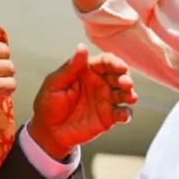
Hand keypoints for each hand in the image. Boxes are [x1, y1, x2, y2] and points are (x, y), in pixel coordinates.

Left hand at [29, 45, 137, 159]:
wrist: (49, 131)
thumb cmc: (48, 104)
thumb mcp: (54, 84)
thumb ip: (70, 67)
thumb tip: (82, 47)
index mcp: (88, 71)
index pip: (105, 62)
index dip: (115, 62)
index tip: (120, 67)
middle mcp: (100, 84)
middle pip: (119, 76)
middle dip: (125, 77)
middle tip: (126, 83)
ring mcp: (106, 100)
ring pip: (124, 93)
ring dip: (130, 94)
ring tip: (130, 97)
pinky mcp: (109, 118)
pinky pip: (123, 113)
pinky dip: (126, 113)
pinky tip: (123, 115)